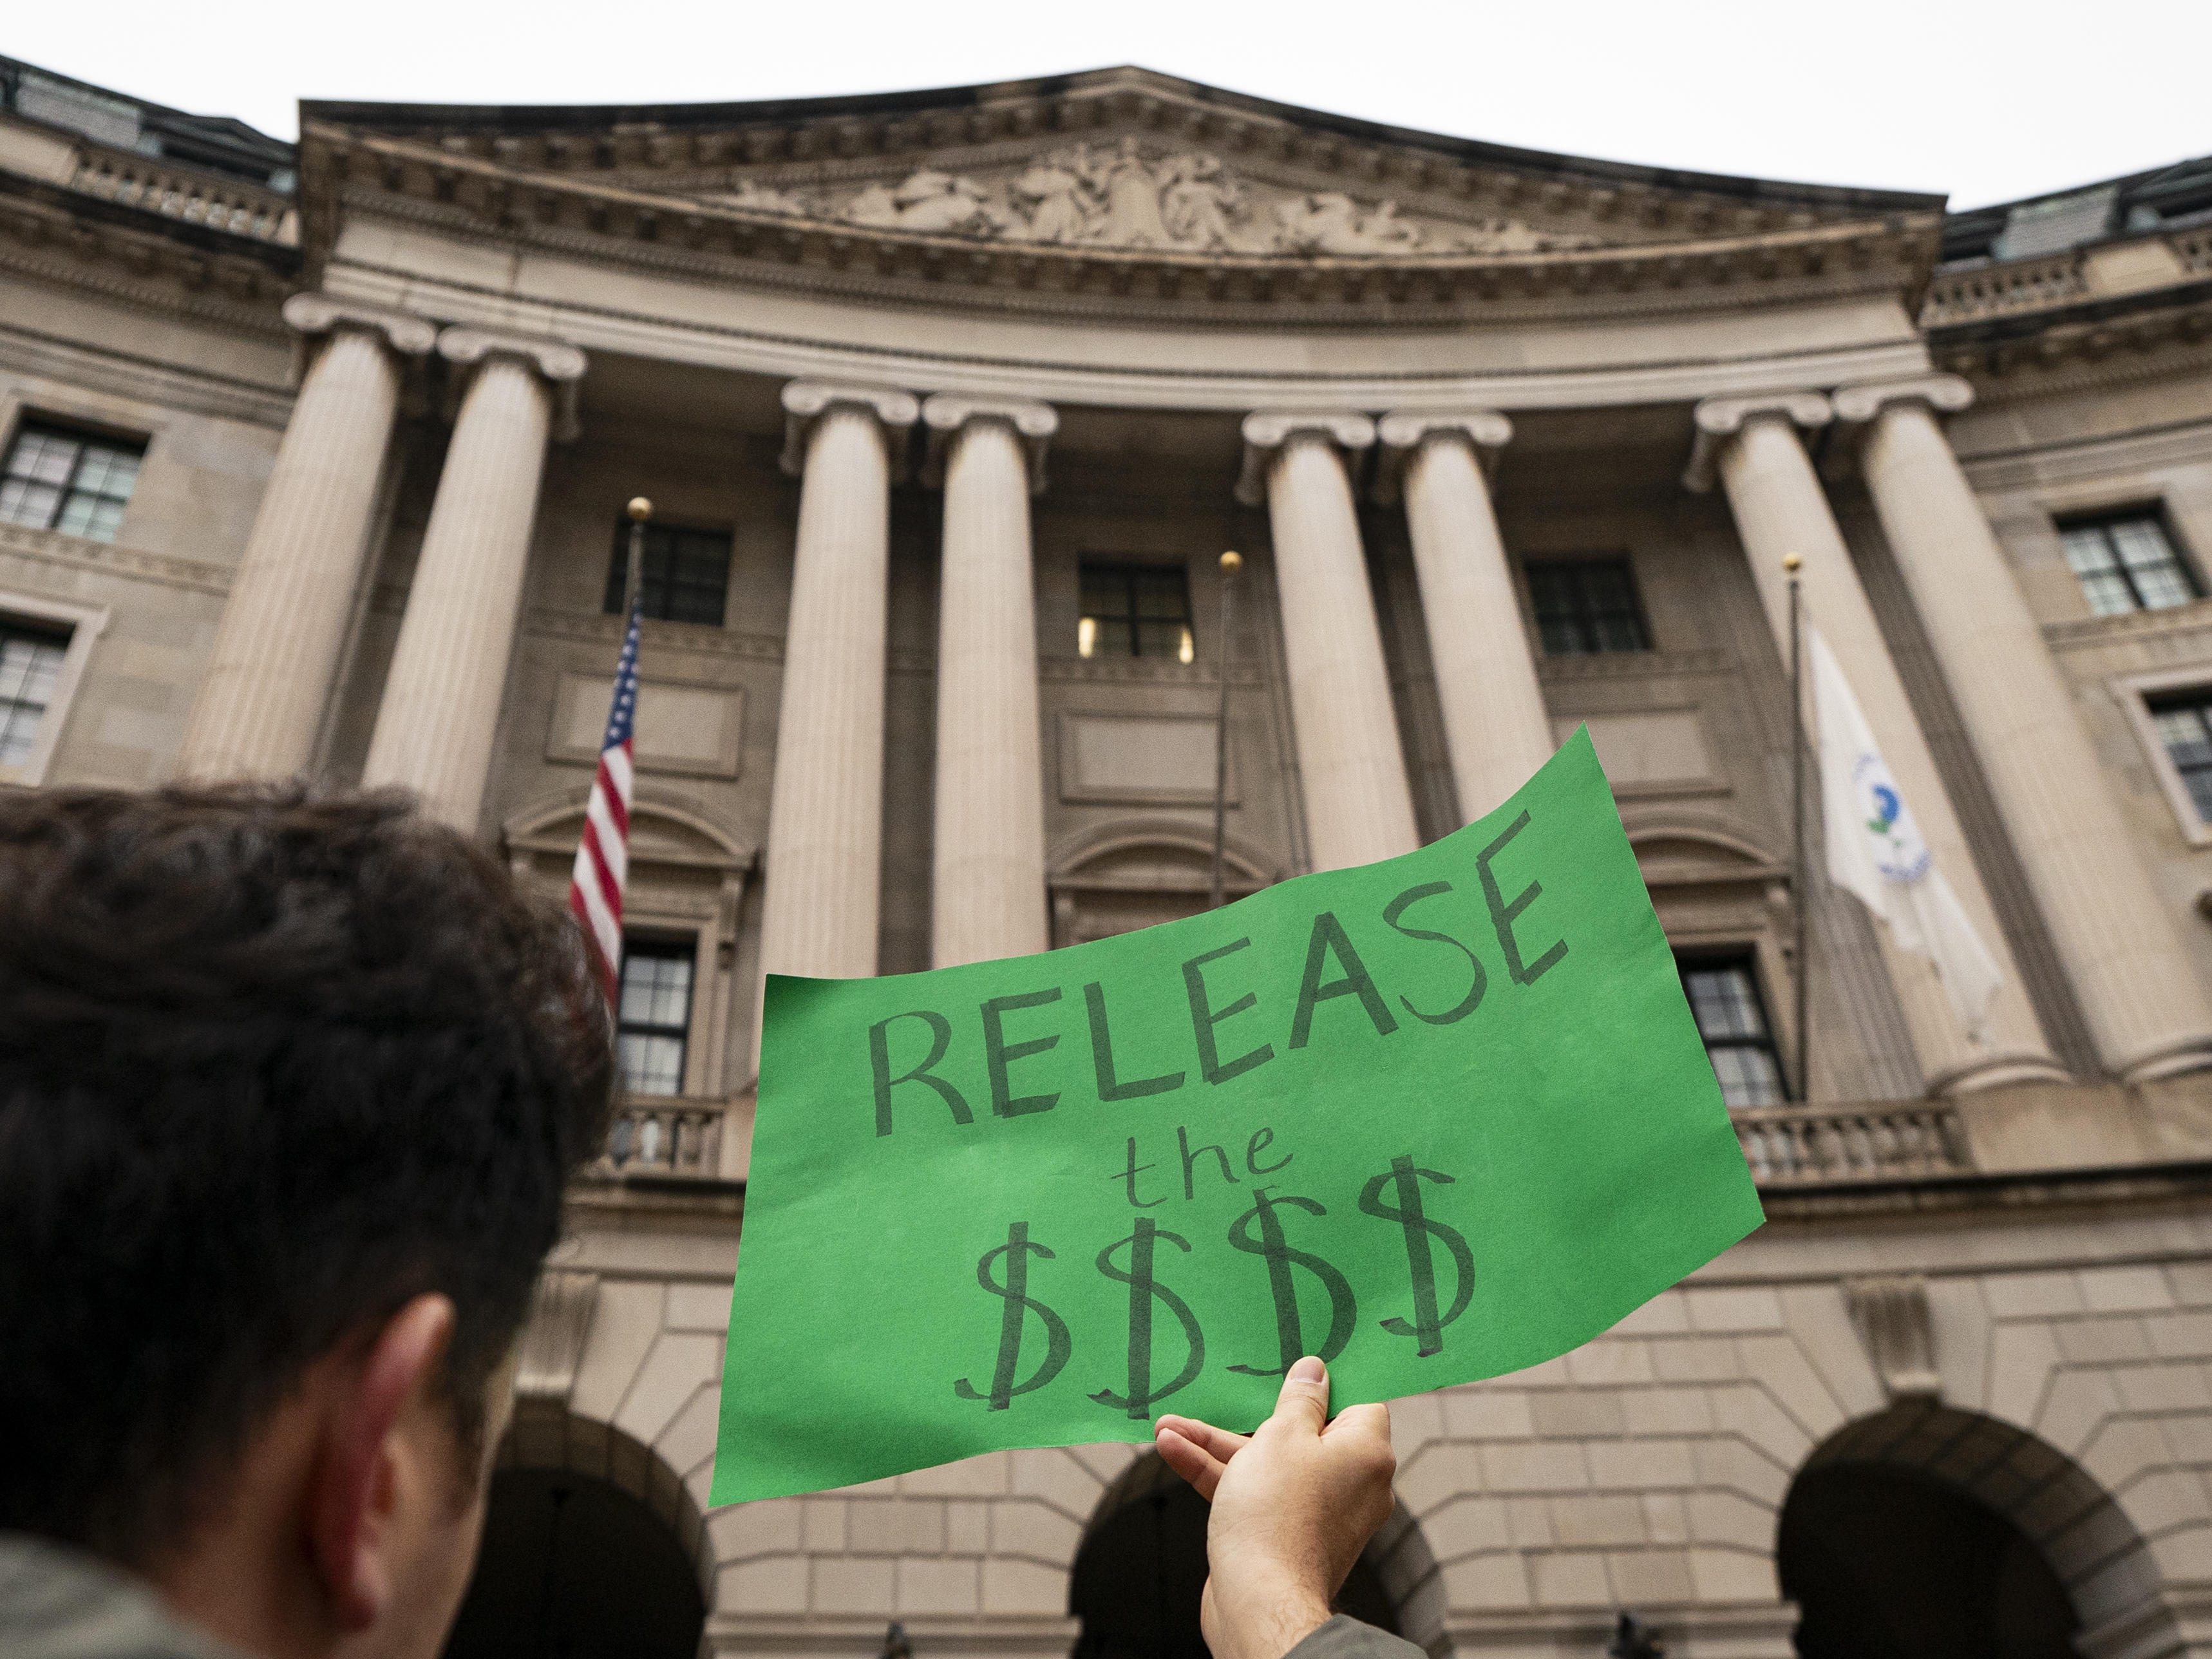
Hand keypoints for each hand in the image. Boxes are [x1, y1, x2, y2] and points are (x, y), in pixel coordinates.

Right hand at [1155, 1358, 1395, 1658]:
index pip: (1357, 1400)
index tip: (1299, 1361)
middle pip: (1303, 1431)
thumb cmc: (1277, 1516)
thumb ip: (1298, 1401)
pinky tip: (1174, 1452)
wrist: (1258, 1602)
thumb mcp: (1282, 1436)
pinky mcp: (1285, 1534)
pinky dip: (1218, 1473)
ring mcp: (1317, 1511)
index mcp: (1366, 1453)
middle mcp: (1350, 1482)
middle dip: (1249, 1414)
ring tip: (1170, 1426)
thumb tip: (1315, 1372)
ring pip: (1268, 1462)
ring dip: (1216, 1443)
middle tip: (1227, 1390)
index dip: (1327, 1380)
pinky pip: (1255, 1491)